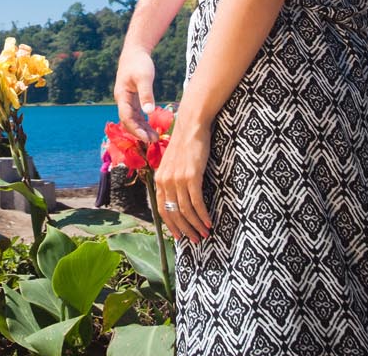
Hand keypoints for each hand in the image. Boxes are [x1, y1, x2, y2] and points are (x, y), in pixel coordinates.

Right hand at [114, 46, 158, 141]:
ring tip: (155, 138)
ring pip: (133, 119)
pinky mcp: (133, 98)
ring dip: (142, 129)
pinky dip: (143, 122)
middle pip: (128, 121)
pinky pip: (136, 114)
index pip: (126, 118)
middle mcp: (122, 100)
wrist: (135, 51)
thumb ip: (146, 94)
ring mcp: (127, 100)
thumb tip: (149, 112)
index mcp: (122, 96)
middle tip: (154, 140)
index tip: (147, 138)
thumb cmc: (139, 63)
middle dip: (139, 132)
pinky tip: (151, 128)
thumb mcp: (144, 77)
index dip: (136, 129)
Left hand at [153, 122, 211, 242]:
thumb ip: (172, 179)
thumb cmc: (185, 145)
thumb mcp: (172, 163)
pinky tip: (209, 222)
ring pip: (185, 210)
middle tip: (195, 240)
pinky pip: (196, 202)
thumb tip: (177, 198)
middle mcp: (166, 181)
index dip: (171, 225)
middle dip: (185, 230)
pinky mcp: (191, 176)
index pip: (162, 209)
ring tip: (204, 234)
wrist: (191, 126)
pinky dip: (202, 214)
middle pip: (173, 213)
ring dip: (195, 225)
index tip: (179, 236)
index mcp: (159, 179)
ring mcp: (178, 179)